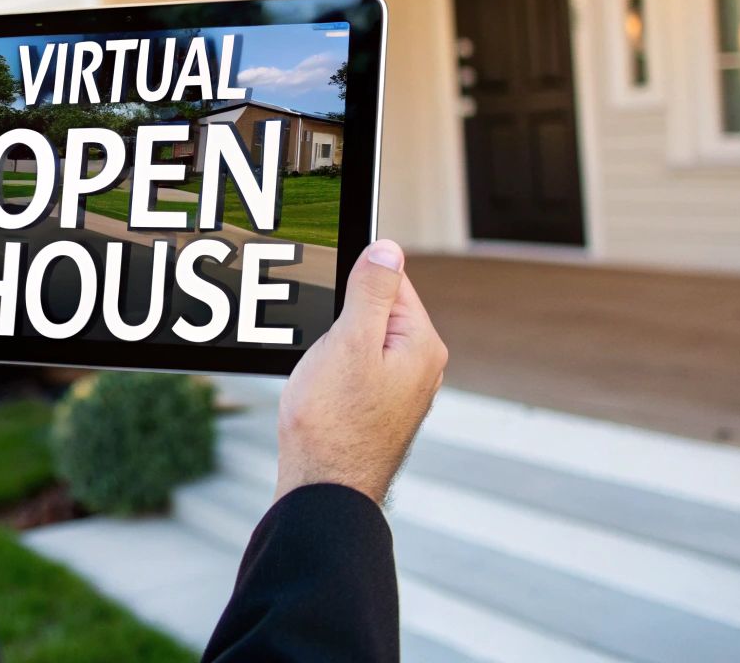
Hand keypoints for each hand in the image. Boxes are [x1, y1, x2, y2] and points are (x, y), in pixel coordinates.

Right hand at [275, 239, 446, 504]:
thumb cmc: (333, 424)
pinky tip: (319, 392)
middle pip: (376, 311)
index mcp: (422, 344)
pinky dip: (333, 371)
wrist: (323, 491)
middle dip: (340, 317)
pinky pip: (355, 370)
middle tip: (319, 343)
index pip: (392, 281)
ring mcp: (400, 391)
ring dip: (334, 347)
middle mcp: (420, 367)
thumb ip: (372, 291)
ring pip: (362, 342)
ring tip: (318, 374)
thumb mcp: (350, 341)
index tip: (324, 294)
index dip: (352, 281)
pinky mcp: (378, 409)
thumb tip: (388, 249)